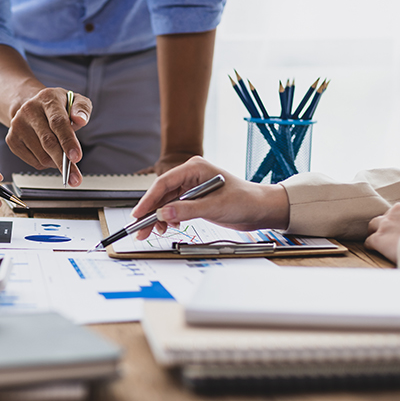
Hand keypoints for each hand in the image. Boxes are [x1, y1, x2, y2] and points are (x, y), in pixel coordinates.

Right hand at [6, 87, 91, 185]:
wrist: (30, 106)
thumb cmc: (57, 107)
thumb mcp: (74, 100)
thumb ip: (82, 108)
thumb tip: (81, 120)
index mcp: (47, 99)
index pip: (58, 122)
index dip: (68, 141)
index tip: (76, 158)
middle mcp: (29, 110)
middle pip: (48, 142)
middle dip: (64, 162)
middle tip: (76, 178)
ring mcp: (17, 125)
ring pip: (42, 156)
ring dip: (56, 162)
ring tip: (62, 154)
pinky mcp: (12, 139)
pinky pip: (34, 162)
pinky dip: (46, 163)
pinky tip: (48, 154)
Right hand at [130, 156, 289, 239]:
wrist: (260, 209)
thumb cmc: (245, 200)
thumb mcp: (215, 206)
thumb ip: (187, 209)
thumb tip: (163, 213)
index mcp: (195, 168)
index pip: (164, 182)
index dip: (149, 199)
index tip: (139, 214)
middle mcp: (191, 175)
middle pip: (162, 193)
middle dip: (150, 212)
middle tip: (140, 229)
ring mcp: (192, 187)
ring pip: (166, 202)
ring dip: (159, 217)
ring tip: (154, 232)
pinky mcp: (194, 199)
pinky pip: (174, 207)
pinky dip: (169, 218)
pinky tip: (169, 226)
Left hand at [365, 197, 399, 262]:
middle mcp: (399, 209)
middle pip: (390, 214)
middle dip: (391, 223)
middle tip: (396, 234)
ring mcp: (387, 222)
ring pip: (374, 224)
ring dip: (377, 231)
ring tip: (382, 239)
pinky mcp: (379, 237)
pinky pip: (369, 241)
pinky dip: (372, 245)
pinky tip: (376, 250)